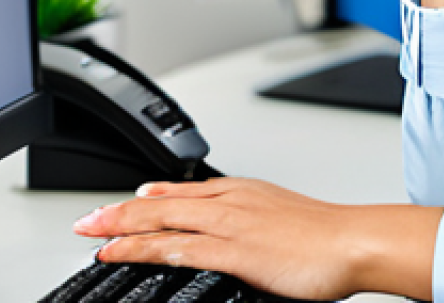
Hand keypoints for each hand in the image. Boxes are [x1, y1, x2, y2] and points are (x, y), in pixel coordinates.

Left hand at [73, 178, 441, 300]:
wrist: (352, 240)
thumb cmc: (328, 238)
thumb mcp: (286, 224)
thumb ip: (258, 231)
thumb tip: (247, 242)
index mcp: (246, 192)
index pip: (188, 191)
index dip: (153, 197)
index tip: (130, 200)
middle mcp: (232, 200)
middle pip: (166, 201)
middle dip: (123, 209)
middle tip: (91, 216)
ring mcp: (230, 222)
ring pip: (162, 220)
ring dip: (122, 226)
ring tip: (92, 233)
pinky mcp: (231, 248)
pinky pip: (175, 248)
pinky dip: (142, 248)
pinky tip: (120, 253)